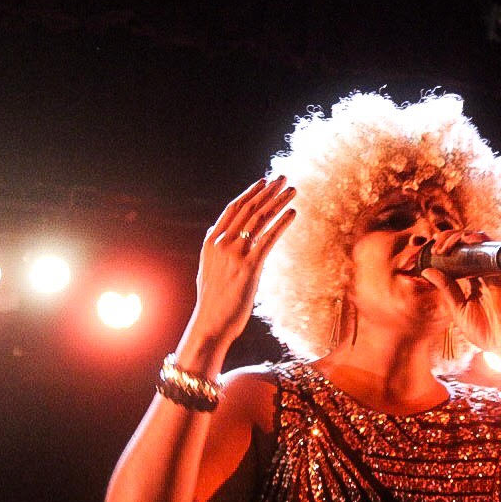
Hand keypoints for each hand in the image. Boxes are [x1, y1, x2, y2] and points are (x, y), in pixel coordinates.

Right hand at [188, 175, 295, 347]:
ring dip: (278, 202)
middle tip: (284, 178)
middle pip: (249, 209)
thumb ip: (213, 248)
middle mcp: (222, 242)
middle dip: (269, 191)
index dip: (251, 193)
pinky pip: (269, 239)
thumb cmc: (213, 299)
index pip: (234, 208)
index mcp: (211, 240)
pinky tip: (293, 213)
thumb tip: (214, 230)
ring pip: (260, 220)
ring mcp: (235, 254)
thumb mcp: (207, 268)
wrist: (211, 323)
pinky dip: (282, 224)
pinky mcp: (249, 267)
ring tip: (292, 190)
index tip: (265, 182)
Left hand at [420, 230, 500, 356]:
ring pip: (478, 242)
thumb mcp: (458, 309)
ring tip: (444, 244)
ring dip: (459, 237)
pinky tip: (467, 239)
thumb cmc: (485, 331)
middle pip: (466, 245)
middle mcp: (482, 272)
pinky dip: (480, 240)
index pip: (458, 256)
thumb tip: (427, 271)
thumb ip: (446, 289)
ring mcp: (492, 272)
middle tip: (435, 247)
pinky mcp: (500, 274)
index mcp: (472, 280)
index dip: (444, 247)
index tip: (429, 249)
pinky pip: (492, 250)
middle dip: (448, 238)